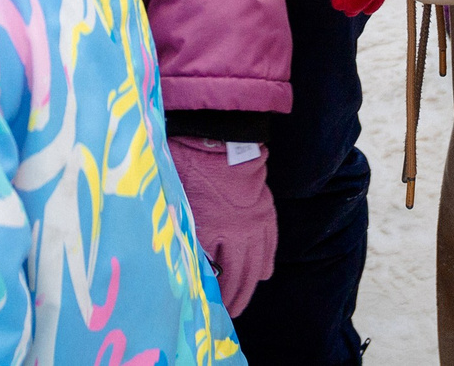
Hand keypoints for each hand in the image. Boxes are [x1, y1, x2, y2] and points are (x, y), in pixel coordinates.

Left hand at [171, 139, 276, 315]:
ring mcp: (258, 222)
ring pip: (260, 262)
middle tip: (230, 313)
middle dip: (237, 296)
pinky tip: (263, 272)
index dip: (219, 296)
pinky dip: (267, 260)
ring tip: (244, 297)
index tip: (214, 310)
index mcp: (220, 233)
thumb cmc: (191, 171)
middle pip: (243, 274)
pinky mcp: (266, 210)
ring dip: (252, 283)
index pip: (222, 276)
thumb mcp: (182, 208)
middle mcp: (244, 232)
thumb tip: (187, 265)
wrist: (217, 140)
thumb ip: (188, 238)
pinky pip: (271, 243)